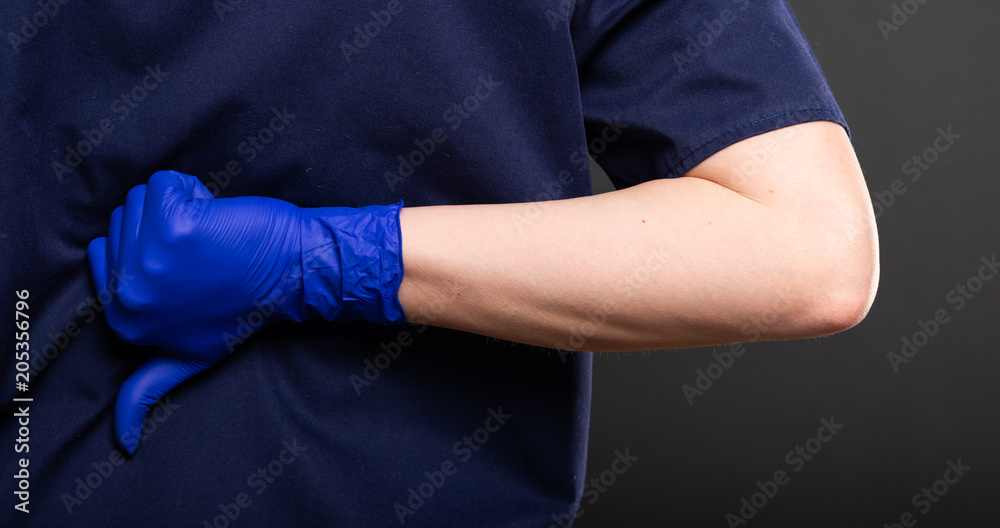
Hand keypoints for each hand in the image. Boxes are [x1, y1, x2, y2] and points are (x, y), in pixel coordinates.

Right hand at [87, 171, 404, 453]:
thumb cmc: (247, 307)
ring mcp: (148, 263)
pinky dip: (192, 189)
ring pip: (140, 198)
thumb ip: (148, 388)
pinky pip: (164, 182)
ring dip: (178, 205)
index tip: (185, 268)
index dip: (146, 247)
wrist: (293, 274)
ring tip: (210, 238)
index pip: (103, 252)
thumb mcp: (190, 360)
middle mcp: (129, 296)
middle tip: (203, 255)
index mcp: (124, 321)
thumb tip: (122, 443)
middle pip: (120, 221)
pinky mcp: (173, 228)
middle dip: (160, 225)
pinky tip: (216, 217)